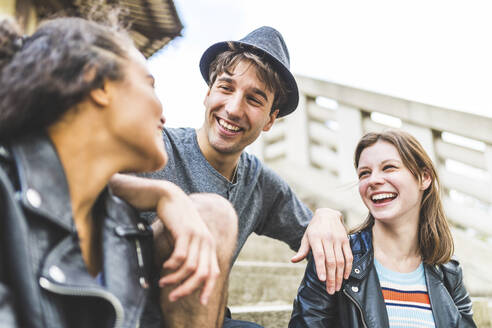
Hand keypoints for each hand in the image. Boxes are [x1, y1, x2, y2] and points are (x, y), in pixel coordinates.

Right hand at [153, 185, 219, 304]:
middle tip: (173, 297)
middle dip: (188, 289)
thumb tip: (188, 275)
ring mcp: (198, 236)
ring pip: (190, 268)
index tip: (200, 302)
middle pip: (202, 274)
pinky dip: (171, 266)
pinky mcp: (186, 232)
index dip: (208, 289)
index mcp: (209, 245)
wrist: (170, 197)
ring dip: (175, 279)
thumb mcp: (189, 237)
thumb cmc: (177, 219)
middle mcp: (207, 242)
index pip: (214, 272)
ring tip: (163, 282)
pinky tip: (163, 266)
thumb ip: (192, 252)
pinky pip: (180, 257)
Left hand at [291, 208, 351, 294]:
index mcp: (316, 238)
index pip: (319, 255)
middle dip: (331, 278)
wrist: (328, 213)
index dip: (321, 268)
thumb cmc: (314, 228)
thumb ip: (302, 250)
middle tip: (331, 290)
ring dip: (339, 276)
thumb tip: (293, 260)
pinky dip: (348, 267)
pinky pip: (349, 256)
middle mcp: (328, 239)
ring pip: (340, 261)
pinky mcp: (346, 240)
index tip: (322, 280)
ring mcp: (338, 240)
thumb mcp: (306, 237)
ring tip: (337, 287)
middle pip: (331, 261)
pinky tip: (345, 276)